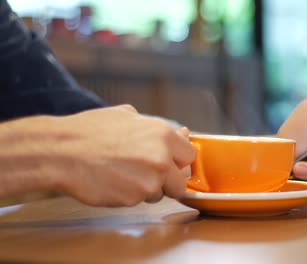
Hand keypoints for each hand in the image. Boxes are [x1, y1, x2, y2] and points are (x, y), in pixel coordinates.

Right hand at [0, 105, 194, 206]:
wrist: (61, 152)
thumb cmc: (91, 131)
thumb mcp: (127, 117)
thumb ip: (158, 128)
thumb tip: (183, 133)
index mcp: (163, 135)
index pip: (189, 156)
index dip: (178, 161)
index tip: (169, 163)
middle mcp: (162, 158)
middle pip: (180, 182)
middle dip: (167, 181)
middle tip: (145, 173)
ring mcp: (149, 181)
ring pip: (159, 193)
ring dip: (147, 189)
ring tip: (123, 173)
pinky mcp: (134, 199)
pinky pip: (139, 201)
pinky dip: (130, 195)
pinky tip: (113, 181)